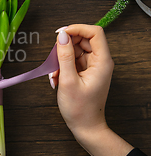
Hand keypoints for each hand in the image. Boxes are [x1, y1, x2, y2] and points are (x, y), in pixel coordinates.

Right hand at [50, 24, 131, 155]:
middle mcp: (99, 61)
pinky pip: (72, 60)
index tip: (60, 34)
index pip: (94, 32)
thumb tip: (61, 36)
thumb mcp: (68, 80)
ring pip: (74, 49)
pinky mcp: (85, 71)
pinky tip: (56, 79)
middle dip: (65, 46)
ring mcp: (92, 66)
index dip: (77, 29)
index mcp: (102, 62)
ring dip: (61, 58)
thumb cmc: (79, 108)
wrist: (85, 126)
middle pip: (82, 39)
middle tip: (53, 58)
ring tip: (55, 74)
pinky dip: (61, 66)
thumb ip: (64, 56)